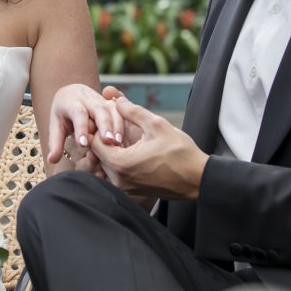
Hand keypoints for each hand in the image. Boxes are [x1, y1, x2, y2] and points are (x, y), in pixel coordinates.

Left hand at [47, 84, 123, 165]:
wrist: (72, 92)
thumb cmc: (63, 113)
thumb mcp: (56, 125)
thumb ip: (55, 142)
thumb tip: (52, 160)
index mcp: (71, 101)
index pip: (78, 113)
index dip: (81, 128)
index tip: (84, 144)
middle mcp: (88, 98)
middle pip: (99, 109)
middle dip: (104, 125)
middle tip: (108, 142)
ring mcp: (102, 100)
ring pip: (112, 110)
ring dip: (117, 125)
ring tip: (118, 143)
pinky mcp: (112, 104)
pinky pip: (121, 112)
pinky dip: (124, 125)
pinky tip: (125, 141)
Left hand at [90, 95, 208, 199]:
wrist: (197, 179)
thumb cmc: (180, 152)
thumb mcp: (157, 125)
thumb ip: (132, 110)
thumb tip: (115, 98)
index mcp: (121, 163)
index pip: (93, 142)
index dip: (97, 127)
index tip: (106, 118)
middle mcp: (118, 179)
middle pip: (97, 155)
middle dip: (103, 138)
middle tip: (113, 124)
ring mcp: (125, 188)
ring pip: (105, 165)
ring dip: (110, 151)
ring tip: (122, 137)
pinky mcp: (132, 192)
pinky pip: (115, 175)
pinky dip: (118, 162)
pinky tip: (131, 150)